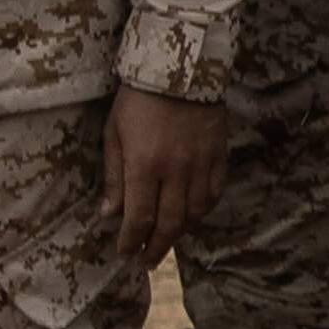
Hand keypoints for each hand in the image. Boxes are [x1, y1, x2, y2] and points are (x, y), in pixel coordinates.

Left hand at [106, 85, 228, 259]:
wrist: (180, 68)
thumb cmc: (138, 99)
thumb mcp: (114, 133)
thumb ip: (114, 176)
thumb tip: (109, 215)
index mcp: (145, 165)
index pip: (139, 218)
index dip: (131, 241)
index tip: (124, 253)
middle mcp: (175, 171)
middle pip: (169, 224)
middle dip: (156, 247)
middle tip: (147, 261)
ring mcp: (201, 165)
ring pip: (195, 213)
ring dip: (180, 232)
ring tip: (167, 240)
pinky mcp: (219, 156)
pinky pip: (214, 193)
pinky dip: (203, 210)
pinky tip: (192, 215)